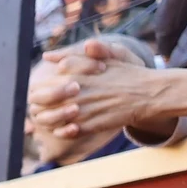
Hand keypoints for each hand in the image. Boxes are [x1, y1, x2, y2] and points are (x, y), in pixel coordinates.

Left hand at [27, 39, 151, 139]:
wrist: (149, 93)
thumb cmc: (125, 73)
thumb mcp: (102, 56)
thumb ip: (74, 56)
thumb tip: (48, 56)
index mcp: (77, 76)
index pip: (42, 86)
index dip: (36, 90)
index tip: (38, 91)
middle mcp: (79, 93)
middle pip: (42, 104)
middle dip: (38, 105)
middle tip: (38, 106)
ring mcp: (86, 110)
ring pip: (53, 119)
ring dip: (47, 119)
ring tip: (49, 117)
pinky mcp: (94, 125)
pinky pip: (69, 131)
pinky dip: (62, 130)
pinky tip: (63, 127)